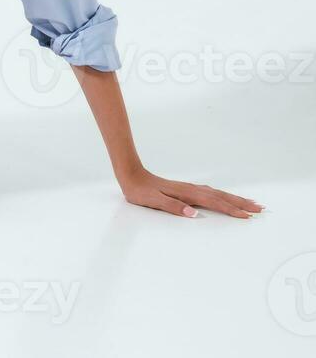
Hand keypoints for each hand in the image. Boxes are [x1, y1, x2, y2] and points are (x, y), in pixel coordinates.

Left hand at [118, 167, 263, 218]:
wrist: (130, 174)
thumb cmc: (140, 191)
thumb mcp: (153, 201)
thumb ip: (173, 207)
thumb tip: (193, 214)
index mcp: (186, 194)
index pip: (214, 203)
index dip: (231, 209)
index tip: (247, 216)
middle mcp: (191, 189)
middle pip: (221, 196)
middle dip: (241, 203)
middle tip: (260, 209)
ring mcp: (189, 188)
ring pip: (217, 193)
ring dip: (234, 198)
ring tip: (249, 202)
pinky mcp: (185, 189)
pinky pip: (209, 193)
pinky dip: (221, 195)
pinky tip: (223, 197)